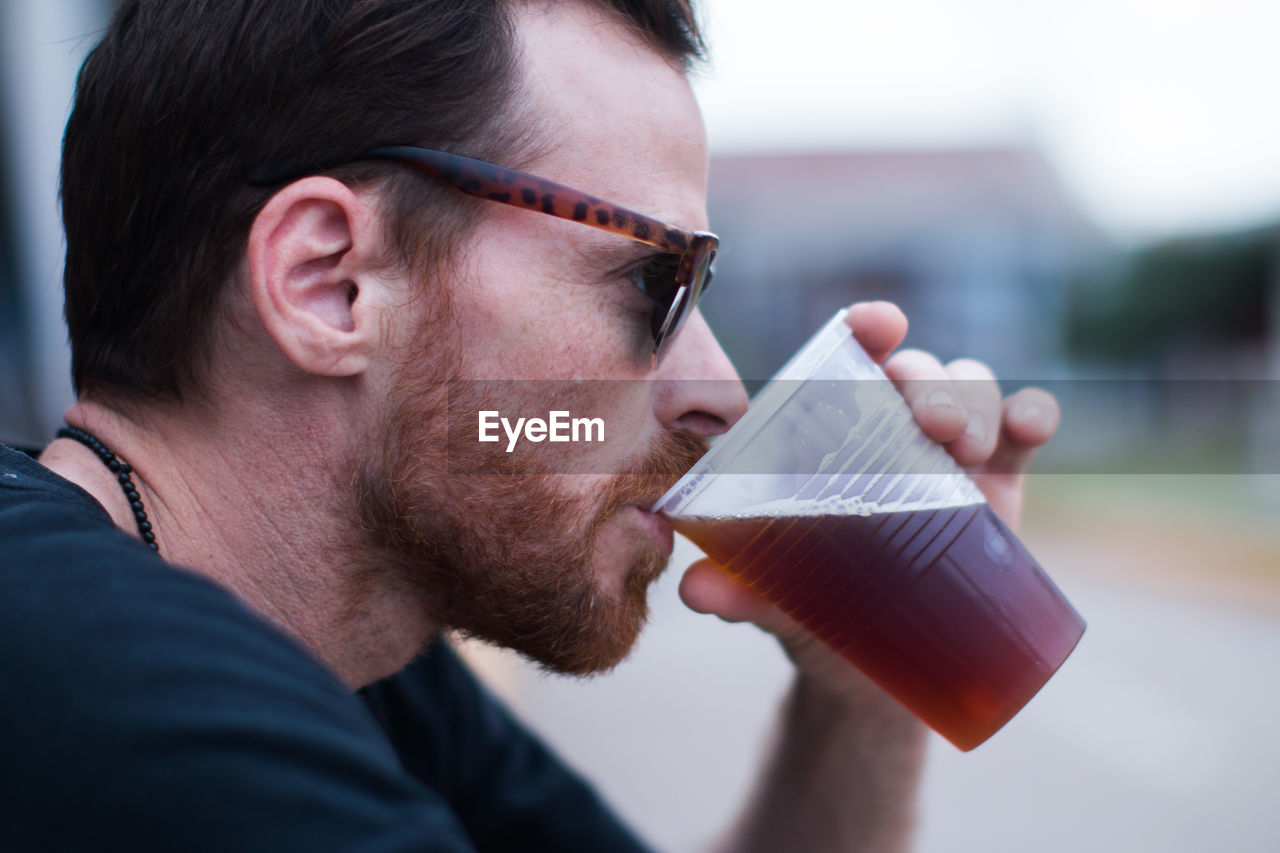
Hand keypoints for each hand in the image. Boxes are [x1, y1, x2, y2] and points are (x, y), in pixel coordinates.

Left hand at [678, 301, 1060, 696]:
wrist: (871, 670)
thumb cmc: (808, 609)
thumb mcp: (769, 597)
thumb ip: (735, 588)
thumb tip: (695, 589)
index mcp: (829, 434)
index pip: (847, 359)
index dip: (866, 327)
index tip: (880, 325)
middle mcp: (891, 430)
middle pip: (916, 371)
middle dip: (927, 381)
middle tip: (929, 423)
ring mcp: (949, 454)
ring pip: (972, 389)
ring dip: (973, 401)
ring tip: (964, 446)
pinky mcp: (1001, 484)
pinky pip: (1023, 429)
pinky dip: (1032, 414)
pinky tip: (1031, 426)